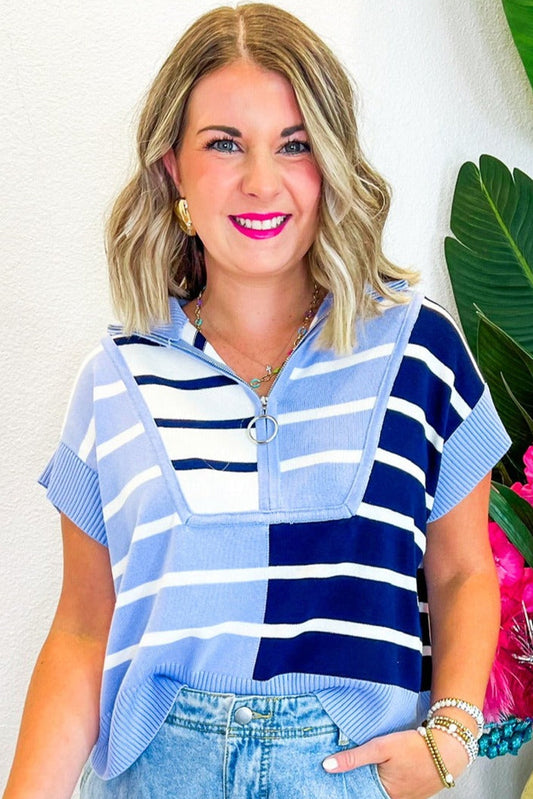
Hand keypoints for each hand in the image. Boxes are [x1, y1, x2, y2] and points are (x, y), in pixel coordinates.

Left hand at [322, 728, 469, 798]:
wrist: (449, 747)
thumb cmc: (416, 746)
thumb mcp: (381, 748)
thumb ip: (354, 758)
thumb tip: (326, 766)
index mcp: (385, 794)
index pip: (358, 793)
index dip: (347, 784)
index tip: (332, 776)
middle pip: (370, 791)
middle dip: (359, 781)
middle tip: (346, 767)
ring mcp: (407, 797)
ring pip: (382, 789)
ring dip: (372, 778)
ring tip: (363, 766)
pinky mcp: (416, 790)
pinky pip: (395, 787)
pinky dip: (386, 778)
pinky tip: (383, 767)